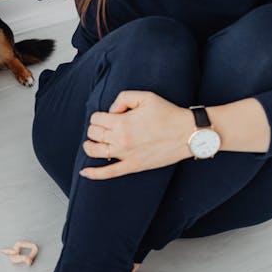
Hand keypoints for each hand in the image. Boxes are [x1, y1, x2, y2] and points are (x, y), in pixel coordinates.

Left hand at [80, 90, 194, 179]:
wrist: (187, 133)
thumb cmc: (168, 114)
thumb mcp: (146, 97)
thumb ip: (123, 98)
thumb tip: (111, 110)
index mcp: (122, 122)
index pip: (96, 119)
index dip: (99, 116)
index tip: (109, 116)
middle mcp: (120, 139)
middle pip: (93, 134)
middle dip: (95, 128)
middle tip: (105, 127)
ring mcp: (125, 155)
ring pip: (94, 151)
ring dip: (89, 146)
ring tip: (92, 142)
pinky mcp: (132, 166)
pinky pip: (108, 173)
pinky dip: (94, 173)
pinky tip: (84, 172)